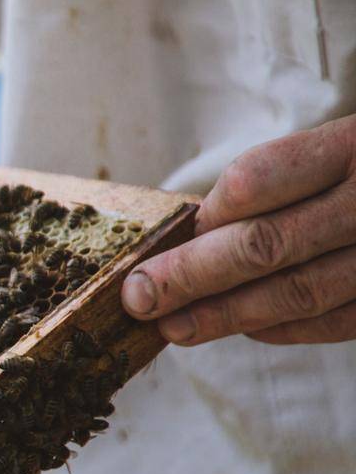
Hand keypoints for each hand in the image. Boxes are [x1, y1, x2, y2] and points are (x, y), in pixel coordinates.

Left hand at [122, 115, 355, 344]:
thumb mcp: (338, 148)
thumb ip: (274, 183)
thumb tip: (189, 236)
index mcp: (354, 145)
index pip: (257, 180)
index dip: (204, 218)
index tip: (162, 244)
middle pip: (265, 244)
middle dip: (190, 276)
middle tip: (139, 297)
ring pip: (296, 292)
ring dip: (224, 315)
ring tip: (173, 326)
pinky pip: (334, 321)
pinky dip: (280, 328)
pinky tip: (241, 328)